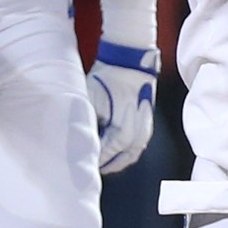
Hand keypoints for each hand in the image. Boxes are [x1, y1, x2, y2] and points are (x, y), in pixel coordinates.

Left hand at [87, 40, 157, 173]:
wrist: (130, 61)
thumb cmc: (108, 79)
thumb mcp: (91, 103)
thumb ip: (88, 126)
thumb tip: (81, 140)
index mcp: (122, 134)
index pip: (104, 156)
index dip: (92, 161)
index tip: (79, 165)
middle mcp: (137, 136)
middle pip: (119, 161)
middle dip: (105, 164)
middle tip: (89, 166)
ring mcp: (145, 130)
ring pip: (130, 156)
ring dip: (117, 160)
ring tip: (102, 160)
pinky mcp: (147, 123)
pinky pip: (137, 146)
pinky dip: (126, 151)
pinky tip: (116, 149)